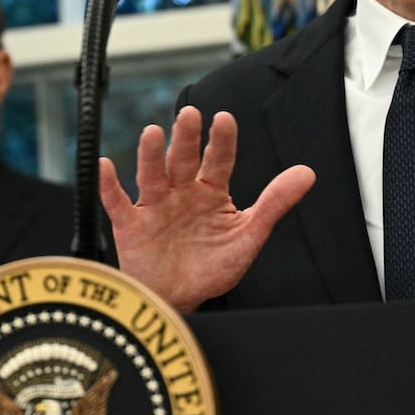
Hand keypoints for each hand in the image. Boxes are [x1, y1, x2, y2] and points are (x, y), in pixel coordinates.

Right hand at [98, 106, 314, 312]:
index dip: (221, 141)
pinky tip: (106, 165)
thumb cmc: (211, 268)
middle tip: (189, 114)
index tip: (225, 119)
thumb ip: (275, 203)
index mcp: (210, 192)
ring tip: (153, 133)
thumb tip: (307, 173)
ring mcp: (155, 207)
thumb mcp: (248, 236)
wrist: (179, 300)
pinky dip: (109, 184)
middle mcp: (181, 193)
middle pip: (183, 160)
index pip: (218, 160)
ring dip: (151, 154)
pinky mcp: (130, 225)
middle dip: (186, 138)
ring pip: (152, 175)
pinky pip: (117, 202)